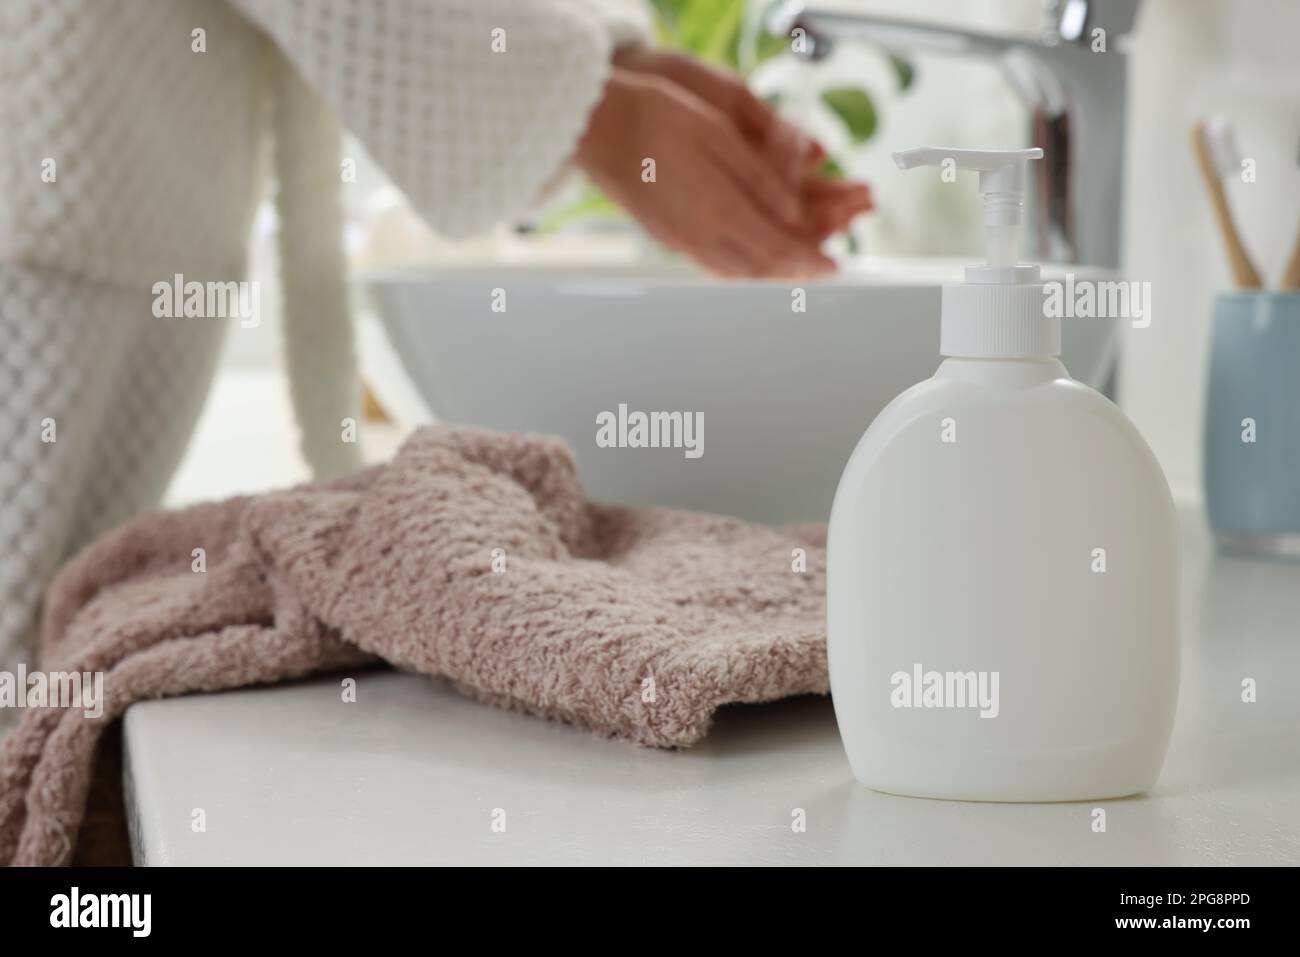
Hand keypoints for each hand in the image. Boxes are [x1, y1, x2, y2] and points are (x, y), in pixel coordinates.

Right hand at [576, 68, 848, 278]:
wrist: (594, 126)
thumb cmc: (653, 118)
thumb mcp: (719, 135)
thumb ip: (760, 180)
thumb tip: (795, 216)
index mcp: (716, 210)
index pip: (777, 249)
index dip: (811, 260)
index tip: (835, 265)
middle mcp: (698, 236)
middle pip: (759, 269)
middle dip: (795, 271)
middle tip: (821, 268)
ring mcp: (679, 241)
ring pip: (736, 272)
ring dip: (769, 273)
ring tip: (794, 266)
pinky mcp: (666, 236)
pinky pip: (713, 264)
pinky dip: (742, 267)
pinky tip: (750, 259)